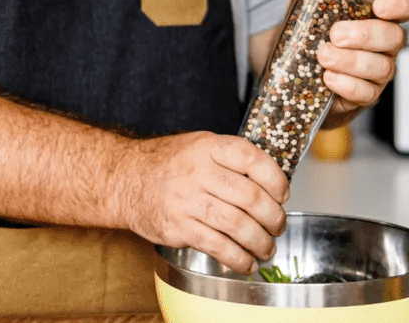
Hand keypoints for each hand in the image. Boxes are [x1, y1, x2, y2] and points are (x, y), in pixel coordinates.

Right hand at [109, 132, 288, 273]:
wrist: (125, 180)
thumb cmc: (168, 164)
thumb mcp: (200, 146)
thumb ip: (231, 159)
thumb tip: (271, 183)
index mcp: (208, 148)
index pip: (252, 159)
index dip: (275, 179)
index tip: (283, 194)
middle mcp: (198, 173)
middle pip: (250, 198)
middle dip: (273, 218)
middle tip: (278, 226)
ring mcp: (186, 201)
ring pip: (237, 225)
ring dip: (260, 242)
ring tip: (267, 248)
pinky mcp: (178, 227)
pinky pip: (217, 246)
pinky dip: (237, 258)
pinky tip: (246, 262)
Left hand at [279, 0, 408, 127]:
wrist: (298, 71)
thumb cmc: (314, 31)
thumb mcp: (305, 1)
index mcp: (379, 15)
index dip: (403, 3)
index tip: (379, 6)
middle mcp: (385, 43)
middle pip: (395, 37)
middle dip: (365, 35)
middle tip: (334, 34)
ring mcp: (378, 71)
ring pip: (381, 67)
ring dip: (351, 61)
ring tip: (322, 56)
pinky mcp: (364, 95)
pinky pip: (367, 93)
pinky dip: (347, 85)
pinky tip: (328, 78)